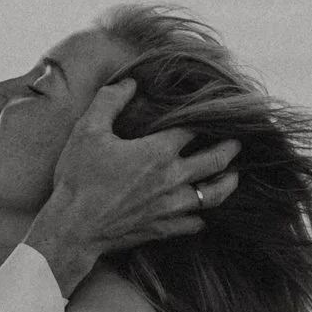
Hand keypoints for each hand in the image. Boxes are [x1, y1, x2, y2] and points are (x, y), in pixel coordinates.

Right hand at [24, 78, 238, 293]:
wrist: (73, 229)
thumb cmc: (78, 179)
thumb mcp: (87, 130)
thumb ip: (110, 101)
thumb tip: (130, 81)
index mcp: (157, 152)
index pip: (193, 129)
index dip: (206, 118)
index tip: (214, 112)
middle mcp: (172, 179)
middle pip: (215, 161)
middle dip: (230, 148)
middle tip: (238, 141)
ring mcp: (171, 206)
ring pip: (213, 195)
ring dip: (227, 183)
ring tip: (233, 175)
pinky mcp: (163, 228)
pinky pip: (195, 223)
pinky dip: (203, 216)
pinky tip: (204, 212)